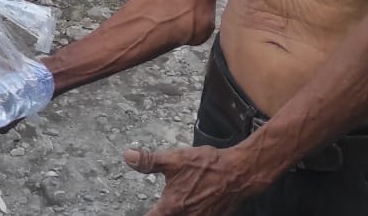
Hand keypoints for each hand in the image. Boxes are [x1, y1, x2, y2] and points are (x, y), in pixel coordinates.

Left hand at [124, 144, 270, 215]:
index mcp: (171, 207)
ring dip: (178, 214)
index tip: (141, 214)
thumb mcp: (174, 160)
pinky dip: (193, 214)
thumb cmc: (207, 166)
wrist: (238, 172)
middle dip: (161, 215)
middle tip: (158, 210)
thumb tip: (128, 156)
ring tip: (176, 207)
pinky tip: (193, 206)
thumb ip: (149, 161)